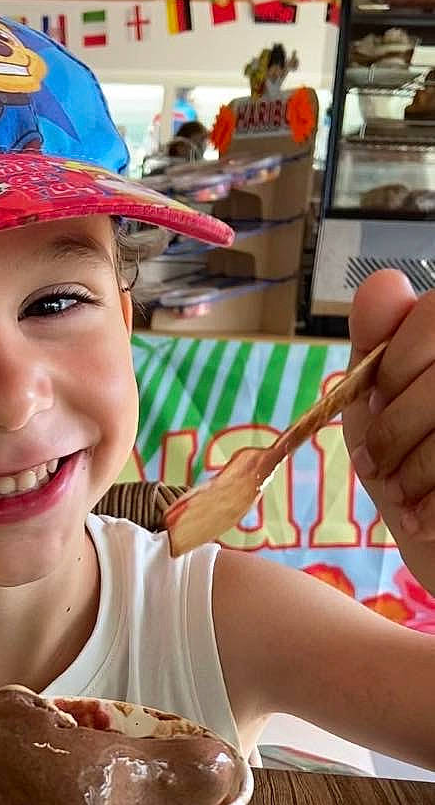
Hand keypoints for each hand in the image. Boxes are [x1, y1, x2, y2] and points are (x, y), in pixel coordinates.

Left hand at [345, 271, 434, 594]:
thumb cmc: (417, 466)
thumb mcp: (384, 398)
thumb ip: (380, 341)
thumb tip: (382, 284)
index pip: (434, 315)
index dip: (392, 366)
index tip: (374, 403)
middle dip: (395, 427)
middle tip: (379, 464)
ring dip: (414, 470)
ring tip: (402, 493)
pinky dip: (433, 509)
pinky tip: (424, 520)